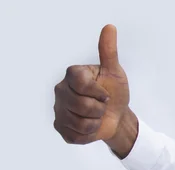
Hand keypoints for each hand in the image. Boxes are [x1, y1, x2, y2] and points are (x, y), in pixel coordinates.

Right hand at [53, 24, 136, 157]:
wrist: (116, 115)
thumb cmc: (115, 91)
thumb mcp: (115, 72)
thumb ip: (109, 52)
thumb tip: (110, 28)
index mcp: (72, 75)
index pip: (81, 84)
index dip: (99, 92)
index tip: (106, 93)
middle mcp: (60, 90)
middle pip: (81, 105)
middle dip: (100, 108)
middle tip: (102, 105)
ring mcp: (58, 109)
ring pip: (80, 122)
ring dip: (96, 122)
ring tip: (96, 116)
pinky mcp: (60, 127)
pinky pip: (76, 135)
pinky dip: (90, 134)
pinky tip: (91, 126)